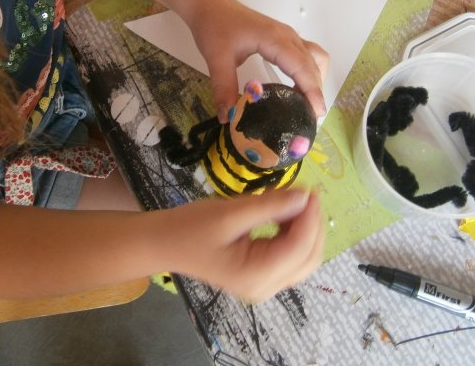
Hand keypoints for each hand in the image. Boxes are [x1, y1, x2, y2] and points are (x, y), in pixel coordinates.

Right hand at [160, 189, 324, 302]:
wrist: (162, 243)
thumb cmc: (190, 227)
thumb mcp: (230, 213)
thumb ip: (269, 206)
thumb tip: (304, 197)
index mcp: (256, 274)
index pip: (299, 248)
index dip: (310, 217)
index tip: (310, 189)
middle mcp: (265, 286)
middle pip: (308, 258)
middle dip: (312, 225)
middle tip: (304, 193)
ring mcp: (263, 284)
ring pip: (302, 259)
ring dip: (304, 229)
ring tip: (292, 200)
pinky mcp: (260, 276)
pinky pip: (289, 258)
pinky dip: (292, 235)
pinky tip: (283, 215)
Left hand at [188, 0, 328, 121]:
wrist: (211, 4)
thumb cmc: (214, 26)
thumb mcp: (216, 58)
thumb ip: (223, 88)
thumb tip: (227, 117)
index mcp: (275, 39)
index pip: (302, 67)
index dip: (312, 91)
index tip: (316, 113)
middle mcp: (287, 37)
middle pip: (312, 65)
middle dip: (316, 91)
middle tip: (309, 118)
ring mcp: (288, 36)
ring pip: (314, 58)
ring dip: (315, 80)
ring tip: (305, 104)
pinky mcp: (284, 38)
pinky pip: (307, 55)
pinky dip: (309, 72)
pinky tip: (297, 88)